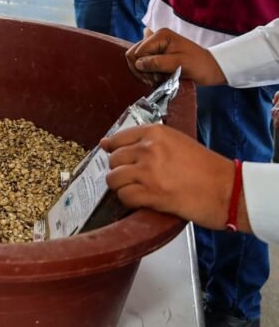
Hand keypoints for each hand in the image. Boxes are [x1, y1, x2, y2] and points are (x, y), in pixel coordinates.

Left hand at [101, 124, 245, 230]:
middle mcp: (148, 149)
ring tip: (140, 190)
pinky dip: (130, 201)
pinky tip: (144, 201)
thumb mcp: (178, 143)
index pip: (117, 139)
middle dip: (121, 171)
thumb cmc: (209, 169)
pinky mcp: (151, 193)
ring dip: (123, 187)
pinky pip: (124, 196)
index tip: (118, 158)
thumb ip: (145, 142)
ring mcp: (148, 171)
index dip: (115, 151)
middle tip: (137, 179)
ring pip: (114, 179)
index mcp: (155, 133)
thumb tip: (106, 143)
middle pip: (113, 160)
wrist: (230, 190)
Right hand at [125, 28, 225, 85]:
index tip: (155, 78)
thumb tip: (138, 64)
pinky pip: (143, 63)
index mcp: (160, 36)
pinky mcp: (157, 54)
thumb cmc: (199, 65)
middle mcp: (155, 38)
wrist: (213, 69)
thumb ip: (157, 63)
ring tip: (157, 80)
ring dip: (145, 72)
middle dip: (141, 70)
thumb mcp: (178, 64)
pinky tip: (157, 78)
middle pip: (134, 54)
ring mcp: (155, 46)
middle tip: (154, 80)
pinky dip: (148, 72)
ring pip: (137, 60)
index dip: (143, 67)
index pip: (138, 51)